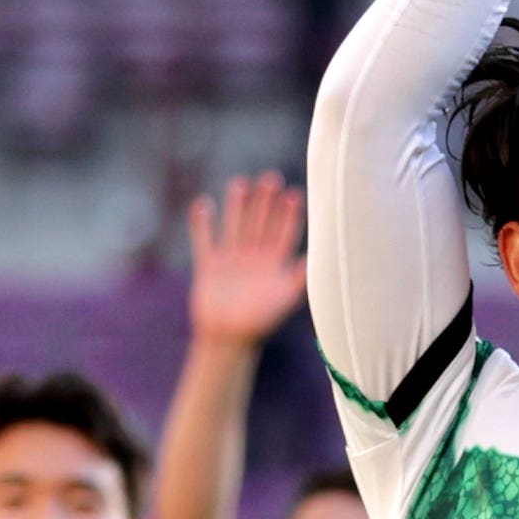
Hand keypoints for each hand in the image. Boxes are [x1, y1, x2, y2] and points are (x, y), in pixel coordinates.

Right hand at [188, 173, 309, 349]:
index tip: (294, 195)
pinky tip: (203, 204)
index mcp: (274, 264)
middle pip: (260, 223)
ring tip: (241, 183)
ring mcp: (231, 259)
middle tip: (271, 178)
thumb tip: (316, 258)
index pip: (284, 234)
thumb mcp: (285, 299)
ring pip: (234, 226)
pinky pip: (204, 240)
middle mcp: (253, 257)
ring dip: (238, 206)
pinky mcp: (209, 265)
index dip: (289, 215)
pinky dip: (202, 224)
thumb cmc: (260, 323)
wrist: (228, 340)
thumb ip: (299, 277)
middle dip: (266, 202)